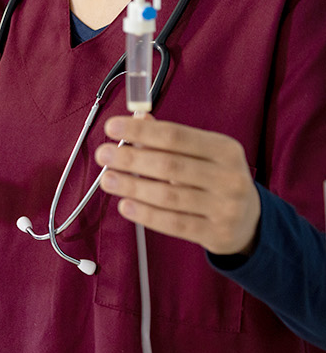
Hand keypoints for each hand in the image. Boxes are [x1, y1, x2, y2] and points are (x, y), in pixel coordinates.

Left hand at [97, 116, 260, 256]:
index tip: (111, 127)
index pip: (175, 135)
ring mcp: (226, 207)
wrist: (249, 220)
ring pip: (169, 196)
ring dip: (132, 187)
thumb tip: (137, 120)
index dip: (140, 130)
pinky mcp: (217, 233)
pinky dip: (146, 214)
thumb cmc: (215, 179)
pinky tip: (125, 205)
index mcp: (225, 149)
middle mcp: (229, 177)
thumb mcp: (202, 154)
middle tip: (103, 155)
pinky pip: (174, 224)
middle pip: (170, 165)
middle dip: (131, 159)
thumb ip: (169, 138)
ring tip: (107, 180)